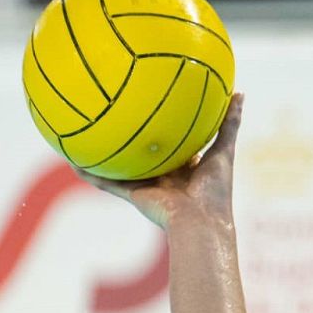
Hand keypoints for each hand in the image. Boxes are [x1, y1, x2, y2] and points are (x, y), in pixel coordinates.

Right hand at [74, 92, 244, 228]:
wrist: (200, 221)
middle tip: (116, 113)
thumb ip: (229, 123)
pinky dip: (90, 174)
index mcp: (186, 166)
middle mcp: (165, 175)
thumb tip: (240, 91)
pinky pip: (107, 182)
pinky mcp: (134, 194)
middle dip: (132, 137)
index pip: (173, 142)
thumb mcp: (224, 151)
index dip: (165, 127)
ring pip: (121, 167)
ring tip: (83, 136)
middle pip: (144, 152)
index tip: (155, 106)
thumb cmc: (216, 189)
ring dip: (103, 155)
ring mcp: (148, 185)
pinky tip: (72, 162)